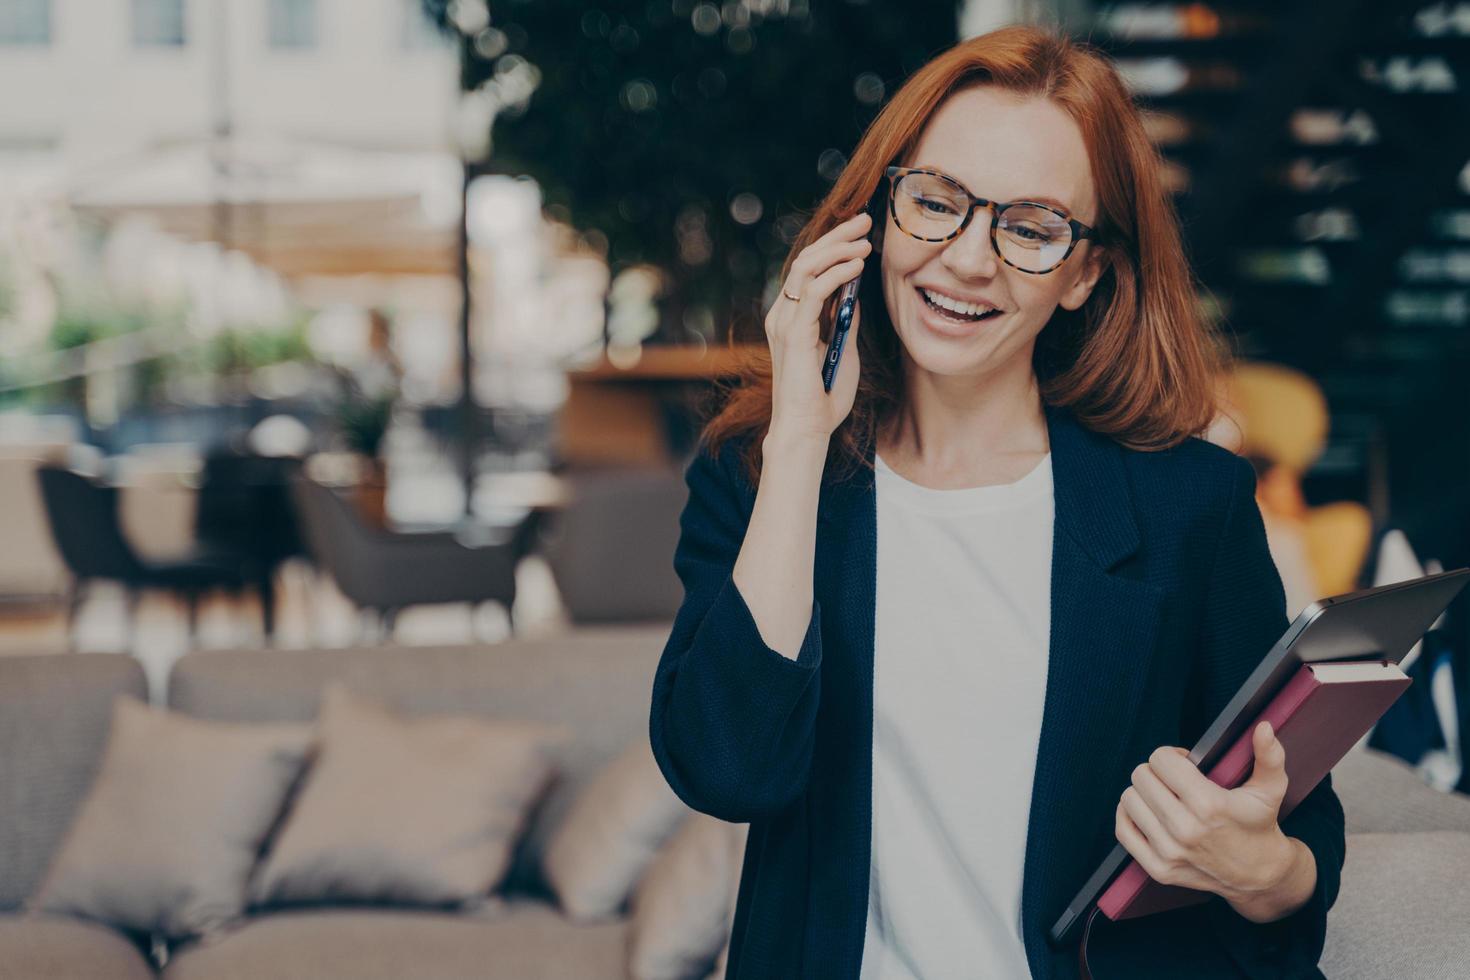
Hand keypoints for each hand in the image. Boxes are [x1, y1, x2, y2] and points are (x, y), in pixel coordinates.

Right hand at [766, 210, 871, 442]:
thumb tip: (856, 293)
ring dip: (838, 250)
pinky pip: (814, 292)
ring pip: (806, 269)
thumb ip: (845, 321)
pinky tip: (857, 266)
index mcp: (791, 318)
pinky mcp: (794, 334)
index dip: (833, 246)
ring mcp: (785, 323)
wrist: (808, 428)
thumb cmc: (824, 397)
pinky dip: (837, 274)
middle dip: (836, 237)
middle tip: (864, 220)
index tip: (860, 232)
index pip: (808, 269)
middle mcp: (783, 315)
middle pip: (805, 260)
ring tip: (865, 241)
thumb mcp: (843, 350)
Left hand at [1114, 721, 1304, 919]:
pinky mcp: (1158, 869)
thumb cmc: (1259, 825)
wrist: (1258, 876)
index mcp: (1209, 805)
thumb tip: (1262, 727)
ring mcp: (1169, 852)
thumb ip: (1268, 756)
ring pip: (1129, 800)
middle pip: (1141, 777)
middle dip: (1157, 771)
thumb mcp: (1270, 789)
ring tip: (1164, 796)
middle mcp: (1185, 830)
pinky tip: (1148, 811)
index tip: (1186, 764)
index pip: (1161, 760)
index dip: (1172, 756)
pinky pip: (1123, 831)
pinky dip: (1129, 816)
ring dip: (1144, 793)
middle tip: (1174, 780)